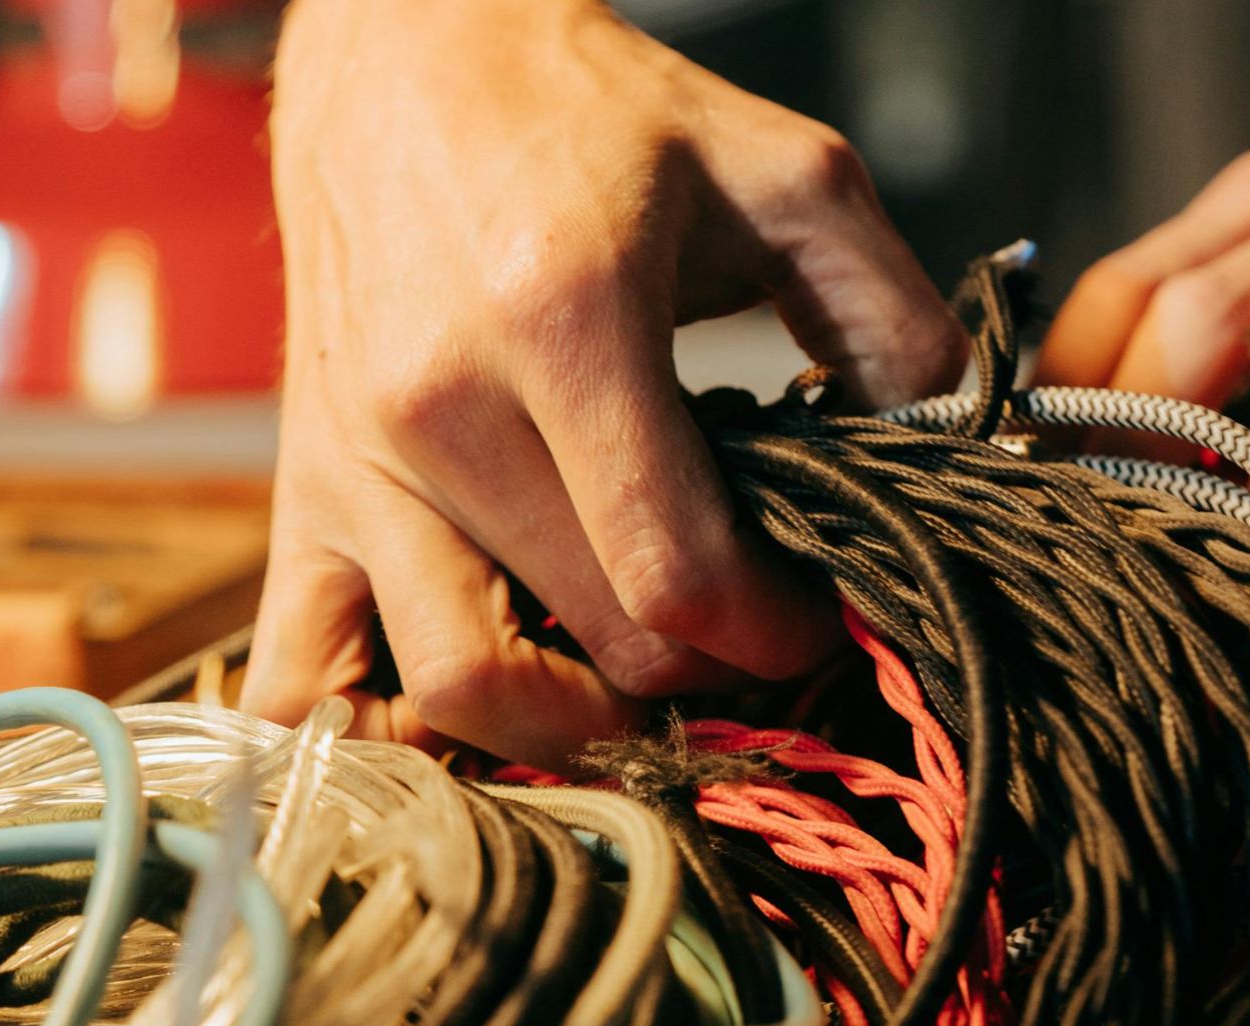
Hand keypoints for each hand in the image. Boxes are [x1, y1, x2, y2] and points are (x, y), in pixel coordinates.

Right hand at [243, 0, 963, 763]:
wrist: (409, 52)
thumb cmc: (594, 110)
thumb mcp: (784, 172)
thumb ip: (892, 314)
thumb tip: (948, 448)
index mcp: (566, 319)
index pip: (678, 572)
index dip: (775, 634)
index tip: (816, 618)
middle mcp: (441, 404)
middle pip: (596, 642)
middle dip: (705, 675)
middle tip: (753, 639)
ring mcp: (355, 458)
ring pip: (458, 690)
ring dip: (570, 728)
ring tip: (638, 689)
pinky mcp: (301, 483)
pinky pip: (305, 675)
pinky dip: (390, 733)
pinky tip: (474, 713)